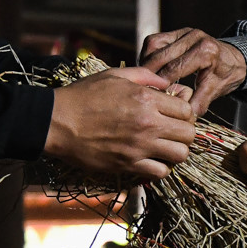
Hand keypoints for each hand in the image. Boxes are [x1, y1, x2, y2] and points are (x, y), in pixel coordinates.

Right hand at [46, 67, 196, 181]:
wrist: (56, 121)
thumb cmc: (83, 96)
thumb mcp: (115, 75)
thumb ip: (146, 76)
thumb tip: (169, 83)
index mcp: (146, 99)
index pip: (187, 109)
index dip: (185, 112)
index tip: (176, 114)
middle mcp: (148, 123)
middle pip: (189, 134)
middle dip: (185, 132)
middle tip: (174, 131)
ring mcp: (139, 146)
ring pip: (180, 155)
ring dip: (176, 151)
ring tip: (165, 147)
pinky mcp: (128, 164)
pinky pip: (160, 172)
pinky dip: (161, 168)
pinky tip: (153, 160)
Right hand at [142, 28, 246, 116]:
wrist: (234, 59)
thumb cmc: (226, 75)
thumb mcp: (217, 90)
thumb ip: (201, 102)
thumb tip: (185, 116)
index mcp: (206, 51)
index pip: (175, 67)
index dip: (161, 82)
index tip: (151, 96)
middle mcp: (194, 37)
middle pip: (161, 55)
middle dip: (149, 73)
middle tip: (142, 89)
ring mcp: (184, 32)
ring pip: (154, 45)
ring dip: (145, 62)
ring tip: (143, 79)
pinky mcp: (176, 32)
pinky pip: (154, 41)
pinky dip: (148, 55)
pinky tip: (147, 70)